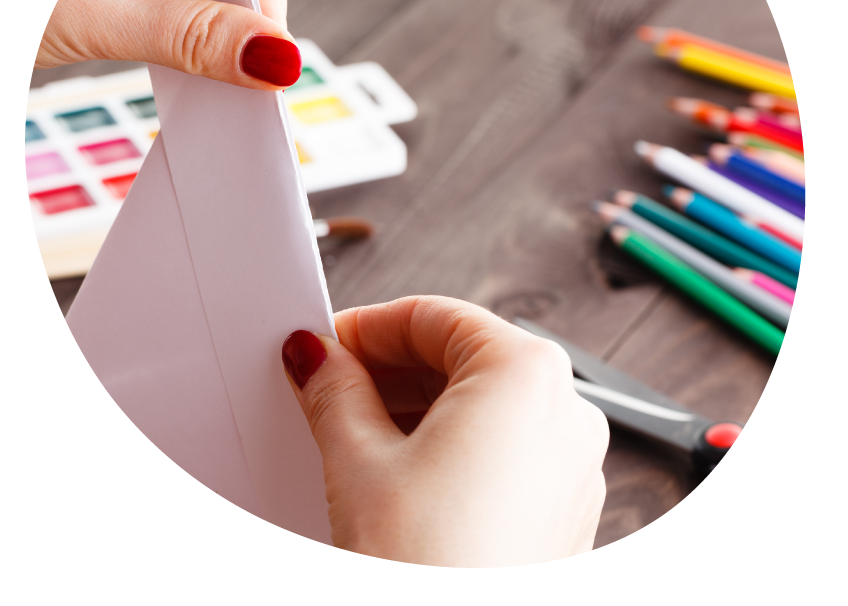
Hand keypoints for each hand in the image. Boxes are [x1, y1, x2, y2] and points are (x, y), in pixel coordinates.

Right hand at [282, 296, 608, 565]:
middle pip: (462, 355)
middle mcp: (564, 410)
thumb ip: (335, 389)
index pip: (435, 315)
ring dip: (414, 404)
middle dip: (388, 366)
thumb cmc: (430, 572)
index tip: (327, 344)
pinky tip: (397, 465)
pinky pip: (500, 445)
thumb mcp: (359, 461)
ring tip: (353, 426)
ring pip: (481, 401)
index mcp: (527, 373)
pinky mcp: (558, 507)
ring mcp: (568, 463)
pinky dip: (448, 441)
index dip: (369, 325)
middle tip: (330, 384)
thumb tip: (318, 357)